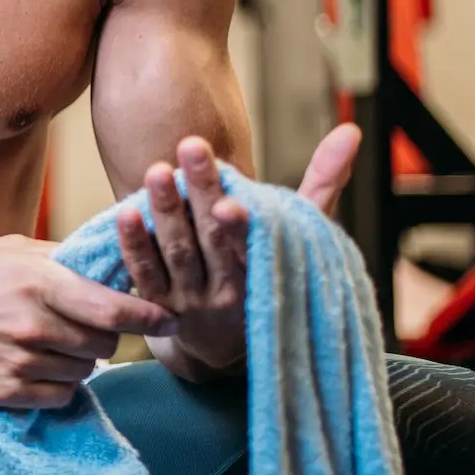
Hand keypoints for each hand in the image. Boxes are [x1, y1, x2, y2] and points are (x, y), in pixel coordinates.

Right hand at [0, 235, 177, 408]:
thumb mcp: (8, 249)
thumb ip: (61, 257)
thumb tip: (109, 260)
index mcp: (36, 282)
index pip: (112, 308)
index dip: (149, 316)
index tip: (169, 319)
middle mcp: (32, 325)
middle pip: (103, 342)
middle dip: (106, 334)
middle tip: (88, 323)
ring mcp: (20, 363)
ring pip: (85, 370)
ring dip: (80, 357)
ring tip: (52, 340)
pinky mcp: (7, 393)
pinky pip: (61, 394)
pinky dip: (60, 382)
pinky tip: (39, 363)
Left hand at [117, 124, 362, 373]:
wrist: (226, 344)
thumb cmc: (271, 270)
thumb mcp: (301, 235)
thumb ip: (323, 182)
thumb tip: (350, 131)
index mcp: (267, 272)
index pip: (254, 249)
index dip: (241, 228)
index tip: (230, 202)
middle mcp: (229, 291)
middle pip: (212, 240)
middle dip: (201, 194)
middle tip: (191, 148)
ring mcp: (192, 300)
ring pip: (177, 253)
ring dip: (166, 212)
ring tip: (157, 171)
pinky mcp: (159, 305)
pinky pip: (145, 274)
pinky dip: (134, 245)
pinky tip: (124, 213)